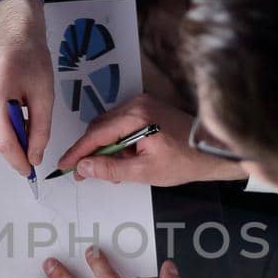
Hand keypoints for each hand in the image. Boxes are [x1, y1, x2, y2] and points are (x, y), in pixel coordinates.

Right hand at [0, 0, 53, 175]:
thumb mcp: (44, 95)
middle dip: (15, 146)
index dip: (17, 160)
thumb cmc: (30, 55)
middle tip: (34, 141)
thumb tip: (35, 156)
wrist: (13, 32)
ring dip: (6, 134)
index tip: (29, 171)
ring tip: (23, 115)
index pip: (3, 141)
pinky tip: (11, 110)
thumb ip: (40, 130)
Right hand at [53, 94, 246, 186]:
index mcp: (136, 118)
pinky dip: (118, 140)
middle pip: (99, 127)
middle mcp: (137, 104)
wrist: (213, 150)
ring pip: (109, 125)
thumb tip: (84, 167)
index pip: (96, 135)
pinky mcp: (148, 107)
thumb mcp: (145, 172)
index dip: (77, 152)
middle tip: (85, 173)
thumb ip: (111, 169)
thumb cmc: (184, 162)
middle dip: (91, 151)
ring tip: (113, 170)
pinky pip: (122, 123)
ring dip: (106, 147)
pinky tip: (125, 158)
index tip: (64, 165)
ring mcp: (143, 104)